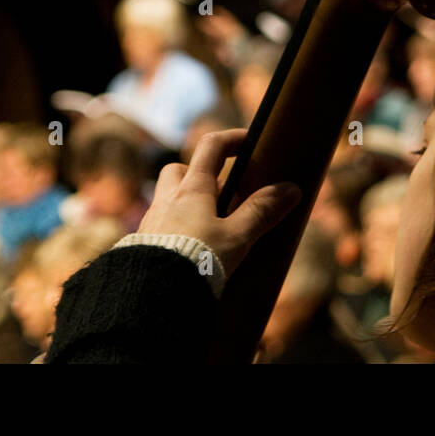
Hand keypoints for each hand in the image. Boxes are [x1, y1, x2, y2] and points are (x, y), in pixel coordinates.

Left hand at [137, 128, 300, 276]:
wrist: (153, 296)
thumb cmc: (198, 260)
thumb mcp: (238, 236)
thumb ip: (262, 212)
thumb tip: (290, 189)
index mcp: (192, 189)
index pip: (210, 147)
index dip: (231, 139)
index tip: (249, 142)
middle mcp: (167, 200)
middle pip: (180, 170)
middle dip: (200, 174)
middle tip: (223, 192)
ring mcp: (152, 222)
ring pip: (168, 199)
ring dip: (188, 204)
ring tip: (210, 225)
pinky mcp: (143, 246)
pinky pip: (161, 227)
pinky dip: (178, 229)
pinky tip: (191, 249)